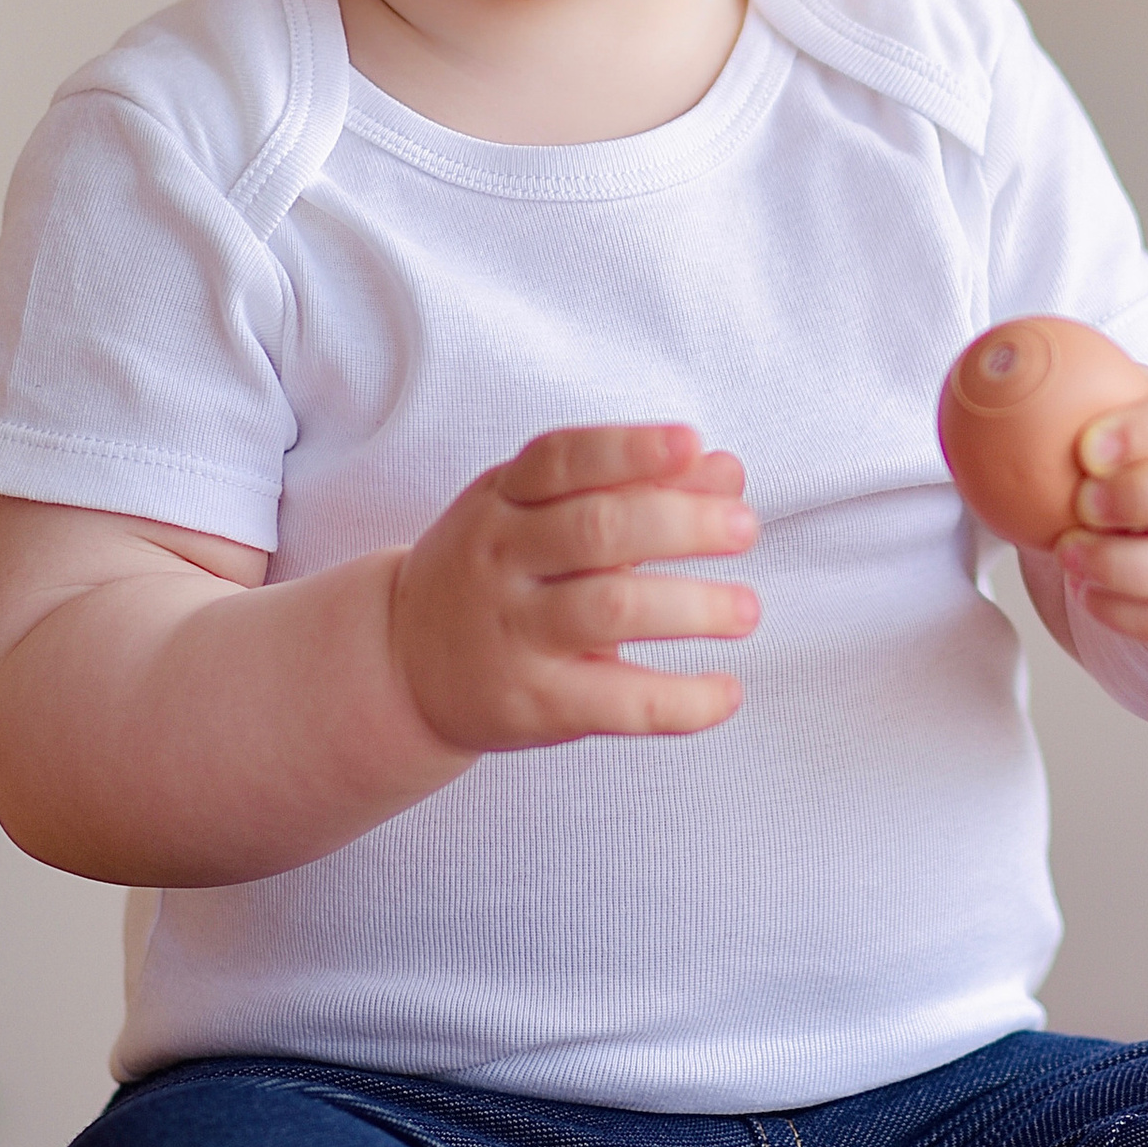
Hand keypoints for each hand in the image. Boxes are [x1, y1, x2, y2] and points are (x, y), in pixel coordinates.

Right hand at [391, 426, 756, 753]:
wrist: (401, 663)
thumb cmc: (498, 572)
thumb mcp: (540, 513)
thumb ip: (633, 488)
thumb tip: (726, 470)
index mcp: (504, 498)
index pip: (564, 460)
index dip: (629, 448)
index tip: (690, 443)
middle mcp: (503, 560)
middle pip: (598, 530)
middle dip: (682, 525)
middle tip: (744, 528)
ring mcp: (515, 633)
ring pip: (610, 610)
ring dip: (692, 607)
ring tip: (745, 610)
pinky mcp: (533, 703)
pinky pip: (617, 703)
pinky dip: (681, 701)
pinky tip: (725, 692)